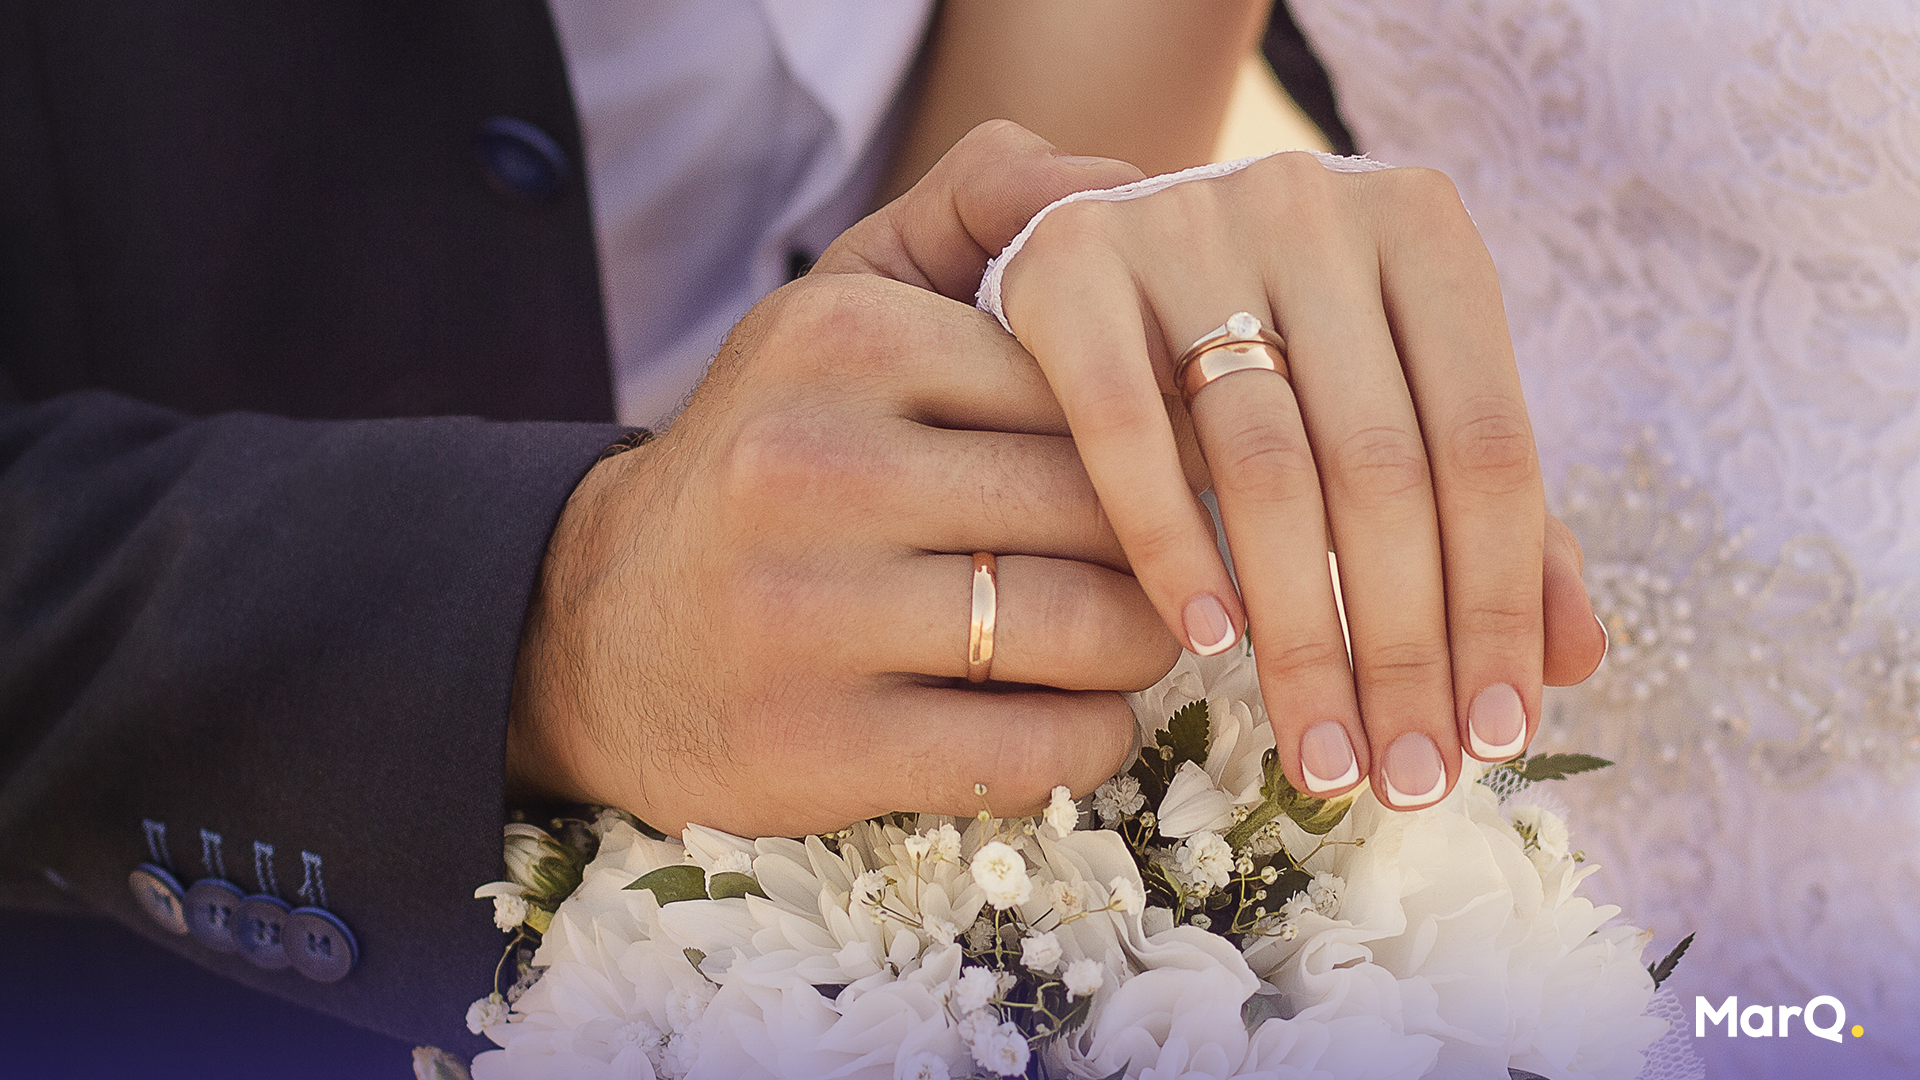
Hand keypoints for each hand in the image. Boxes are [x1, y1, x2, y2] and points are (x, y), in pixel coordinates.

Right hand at [507, 134, 1176, 836]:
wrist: (589, 628)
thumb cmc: (771, 453)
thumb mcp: (842, 300)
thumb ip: (977, 210)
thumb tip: (1125, 184)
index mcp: (843, 340)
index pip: (1091, 385)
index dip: (1151, 440)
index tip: (1156, 476)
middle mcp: (815, 466)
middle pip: (1106, 509)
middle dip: (1160, 549)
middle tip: (1158, 568)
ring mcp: (808, 616)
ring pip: (1095, 630)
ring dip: (1140, 648)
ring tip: (1116, 638)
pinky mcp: (817, 748)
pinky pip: (1043, 752)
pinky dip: (1091, 741)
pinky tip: (1063, 716)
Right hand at [981, 139, 1604, 808]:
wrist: (1102, 231)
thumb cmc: (1270, 337)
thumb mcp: (1388, 394)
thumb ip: (1481, 508)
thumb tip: (1577, 659)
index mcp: (1423, 228)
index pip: (1489, 445)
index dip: (1502, 604)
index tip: (1499, 739)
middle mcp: (1314, 206)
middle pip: (1384, 468)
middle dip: (1406, 648)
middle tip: (1407, 780)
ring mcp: (1186, 225)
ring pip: (1265, 466)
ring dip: (1303, 636)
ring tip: (1325, 754)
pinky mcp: (1072, 261)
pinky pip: (1127, 428)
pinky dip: (1171, 543)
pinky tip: (1207, 644)